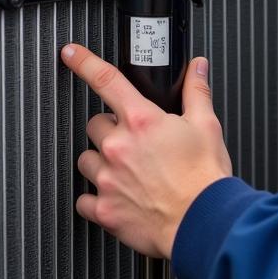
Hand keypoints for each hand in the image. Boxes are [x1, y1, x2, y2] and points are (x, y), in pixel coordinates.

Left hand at [61, 44, 232, 258]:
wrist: (205, 225)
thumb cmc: (205, 179)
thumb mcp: (206, 126)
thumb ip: (196, 91)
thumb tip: (197, 67)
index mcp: (141, 121)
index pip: (105, 79)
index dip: (83, 61)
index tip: (70, 53)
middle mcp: (119, 146)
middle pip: (94, 124)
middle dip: (110, 129)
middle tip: (132, 141)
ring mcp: (108, 179)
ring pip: (86, 159)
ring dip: (101, 161)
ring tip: (126, 171)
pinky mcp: (105, 210)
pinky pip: (84, 199)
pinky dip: (95, 198)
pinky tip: (116, 197)